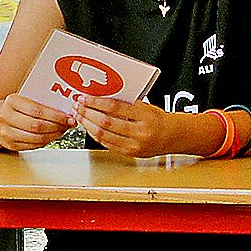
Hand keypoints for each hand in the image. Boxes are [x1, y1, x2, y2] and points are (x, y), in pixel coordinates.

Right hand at [0, 91, 72, 152]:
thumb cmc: (12, 108)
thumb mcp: (22, 99)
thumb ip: (39, 102)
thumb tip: (63, 109)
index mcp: (11, 102)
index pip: (37, 110)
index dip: (56, 115)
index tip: (68, 117)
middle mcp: (6, 117)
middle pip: (38, 126)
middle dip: (57, 126)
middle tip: (68, 125)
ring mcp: (7, 133)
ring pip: (37, 138)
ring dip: (54, 135)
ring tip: (61, 130)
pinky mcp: (10, 144)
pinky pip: (33, 145)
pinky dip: (46, 142)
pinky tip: (52, 136)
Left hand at [76, 96, 193, 158]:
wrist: (173, 136)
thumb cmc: (158, 119)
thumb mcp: (145, 106)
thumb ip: (125, 104)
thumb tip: (101, 97)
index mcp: (144, 116)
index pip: (114, 108)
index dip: (96, 102)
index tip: (84, 98)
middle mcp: (139, 132)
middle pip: (106, 122)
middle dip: (88, 113)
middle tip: (78, 107)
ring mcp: (134, 145)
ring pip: (103, 135)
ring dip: (88, 125)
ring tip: (80, 116)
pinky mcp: (129, 153)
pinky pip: (107, 144)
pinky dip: (95, 135)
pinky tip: (89, 128)